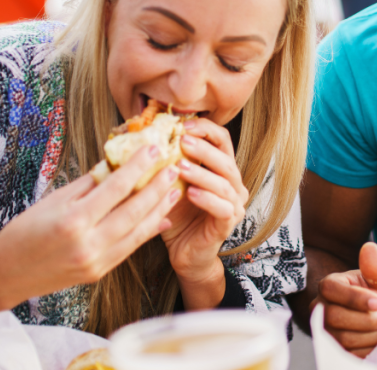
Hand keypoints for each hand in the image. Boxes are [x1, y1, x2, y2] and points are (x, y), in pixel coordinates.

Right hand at [0, 145, 179, 312]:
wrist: (5, 275)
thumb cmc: (24, 232)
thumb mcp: (52, 201)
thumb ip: (87, 185)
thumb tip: (117, 166)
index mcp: (73, 220)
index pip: (115, 189)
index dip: (137, 168)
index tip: (153, 150)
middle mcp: (88, 243)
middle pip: (133, 211)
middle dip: (157, 188)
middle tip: (175, 168)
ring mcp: (96, 261)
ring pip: (137, 232)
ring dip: (160, 209)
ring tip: (175, 190)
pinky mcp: (100, 272)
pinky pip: (130, 248)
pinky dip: (147, 231)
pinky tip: (161, 217)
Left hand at [159, 118, 248, 305]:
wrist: (185, 253)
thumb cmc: (177, 216)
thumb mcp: (170, 184)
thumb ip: (166, 162)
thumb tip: (141, 135)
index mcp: (221, 169)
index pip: (222, 140)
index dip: (205, 129)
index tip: (181, 125)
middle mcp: (233, 184)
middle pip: (226, 159)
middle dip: (203, 148)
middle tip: (181, 141)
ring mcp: (234, 205)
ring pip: (224, 183)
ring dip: (202, 173)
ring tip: (181, 167)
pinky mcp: (229, 224)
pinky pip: (222, 208)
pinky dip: (207, 199)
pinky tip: (190, 194)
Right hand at [312, 242, 376, 357]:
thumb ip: (376, 266)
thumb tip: (369, 247)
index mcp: (331, 284)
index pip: (331, 289)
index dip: (355, 298)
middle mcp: (321, 307)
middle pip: (334, 316)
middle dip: (365, 320)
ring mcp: (326, 329)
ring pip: (341, 337)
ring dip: (369, 335)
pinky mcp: (334, 348)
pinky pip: (347, 353)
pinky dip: (367, 349)